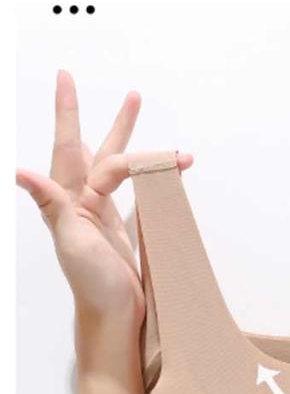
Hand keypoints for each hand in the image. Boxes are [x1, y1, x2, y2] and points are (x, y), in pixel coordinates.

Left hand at [16, 71, 192, 329]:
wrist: (115, 314)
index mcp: (70, 201)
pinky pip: (141, 196)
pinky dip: (154, 181)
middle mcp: (86, 202)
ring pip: (124, 171)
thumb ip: (52, 206)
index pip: (73, 149)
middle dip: (118, 124)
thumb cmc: (92, 285)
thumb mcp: (70, 243)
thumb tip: (21, 173)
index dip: (67, 114)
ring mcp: (106, 215)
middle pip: (102, 152)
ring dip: (141, 149)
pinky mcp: (123, 229)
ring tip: (164, 139)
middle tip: (133, 96)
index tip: (65, 80)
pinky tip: (165, 174)